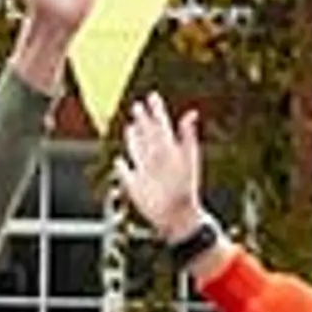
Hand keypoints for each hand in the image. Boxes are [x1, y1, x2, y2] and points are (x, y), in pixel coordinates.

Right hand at [113, 95, 208, 247]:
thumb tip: (192, 113)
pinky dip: (121, 167)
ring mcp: (145, 172)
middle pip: (148, 135)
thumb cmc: (187, 188)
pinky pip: (126, 173)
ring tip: (130, 127)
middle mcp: (157, 159)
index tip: (152, 96)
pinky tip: (119, 161)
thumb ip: (187, 135)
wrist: (178, 215)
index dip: (157, 111)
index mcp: (169, 150)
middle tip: (138, 106)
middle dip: (143, 121)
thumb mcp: (188, 158)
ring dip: (133, 138)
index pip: (161, 125)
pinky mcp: (135, 186)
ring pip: (137, 150)